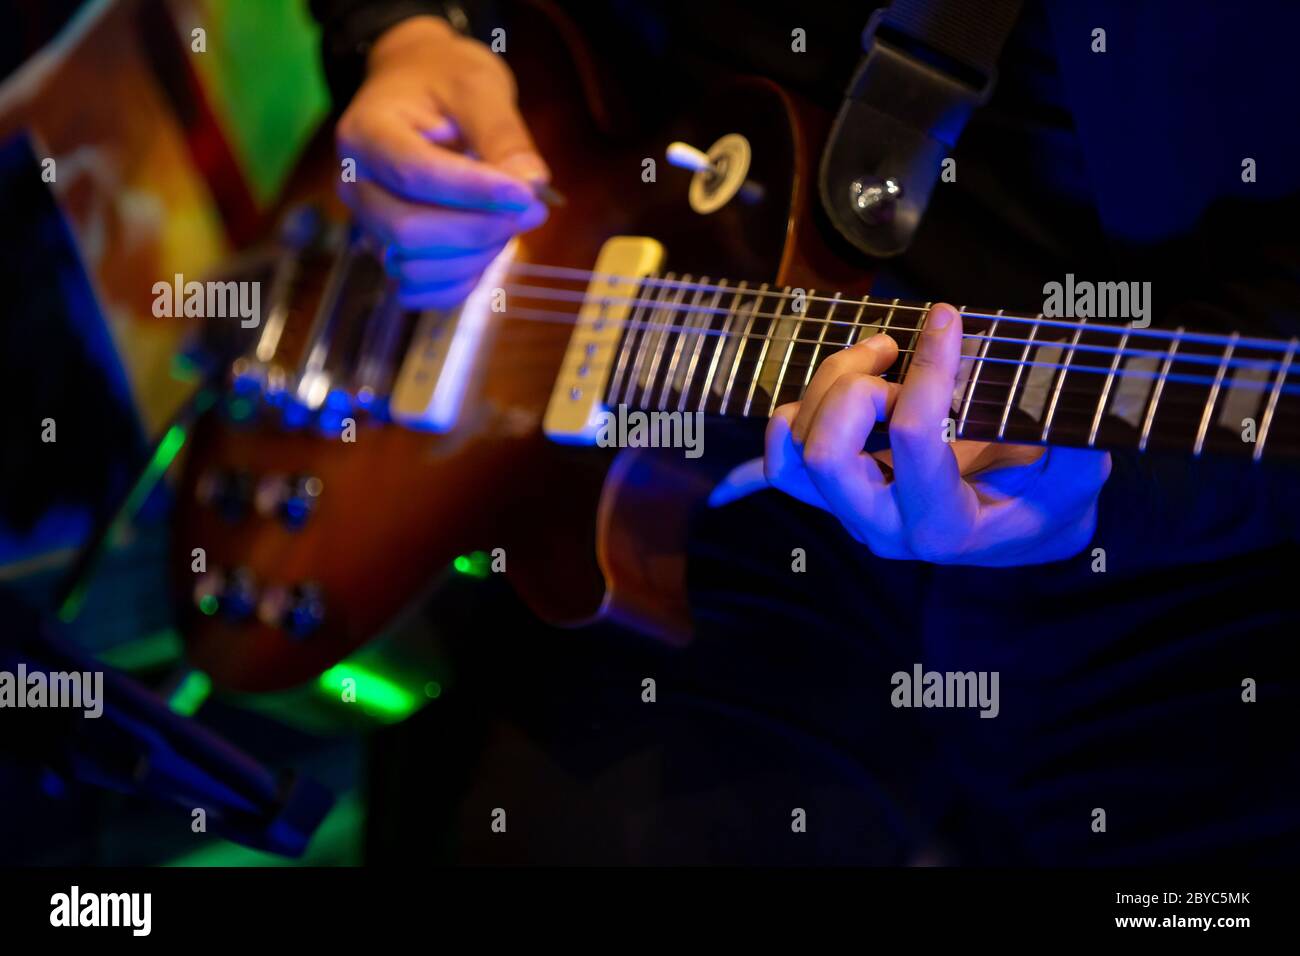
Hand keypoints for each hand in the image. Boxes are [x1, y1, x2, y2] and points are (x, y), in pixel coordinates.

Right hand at [335, 16, 548, 308]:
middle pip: (409, 230)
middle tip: (534, 209)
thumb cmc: (445, 81)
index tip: (528, 195)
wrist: (415, 88)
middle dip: (480, 228)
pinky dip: (458, 282)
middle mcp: (355, 184)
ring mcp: (367, 224)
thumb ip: (504, 135)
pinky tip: (488, 252)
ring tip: (511, 221)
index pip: (416, 174)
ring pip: (415, 265)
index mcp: (366, 132)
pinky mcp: (388, 252)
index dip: (475, 192)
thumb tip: (530, 184)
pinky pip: (418, 290)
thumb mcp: (478, 87)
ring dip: (476, 256)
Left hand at [713, 304, 1111, 565]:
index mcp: (943, 527)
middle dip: (851, 388)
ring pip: (793, 449)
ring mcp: (849, 512)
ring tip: (880, 353)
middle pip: (822, 454)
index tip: (949, 317)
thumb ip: (1072, 442)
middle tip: (896, 354)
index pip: (912, 438)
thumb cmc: (1052, 493)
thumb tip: (1054, 401)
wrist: (1023, 527)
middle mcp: (882, 527)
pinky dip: (791, 414)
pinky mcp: (832, 493)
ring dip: (824, 386)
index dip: (930, 367)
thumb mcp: (1080, 471)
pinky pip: (778, 461)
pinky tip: (843, 380)